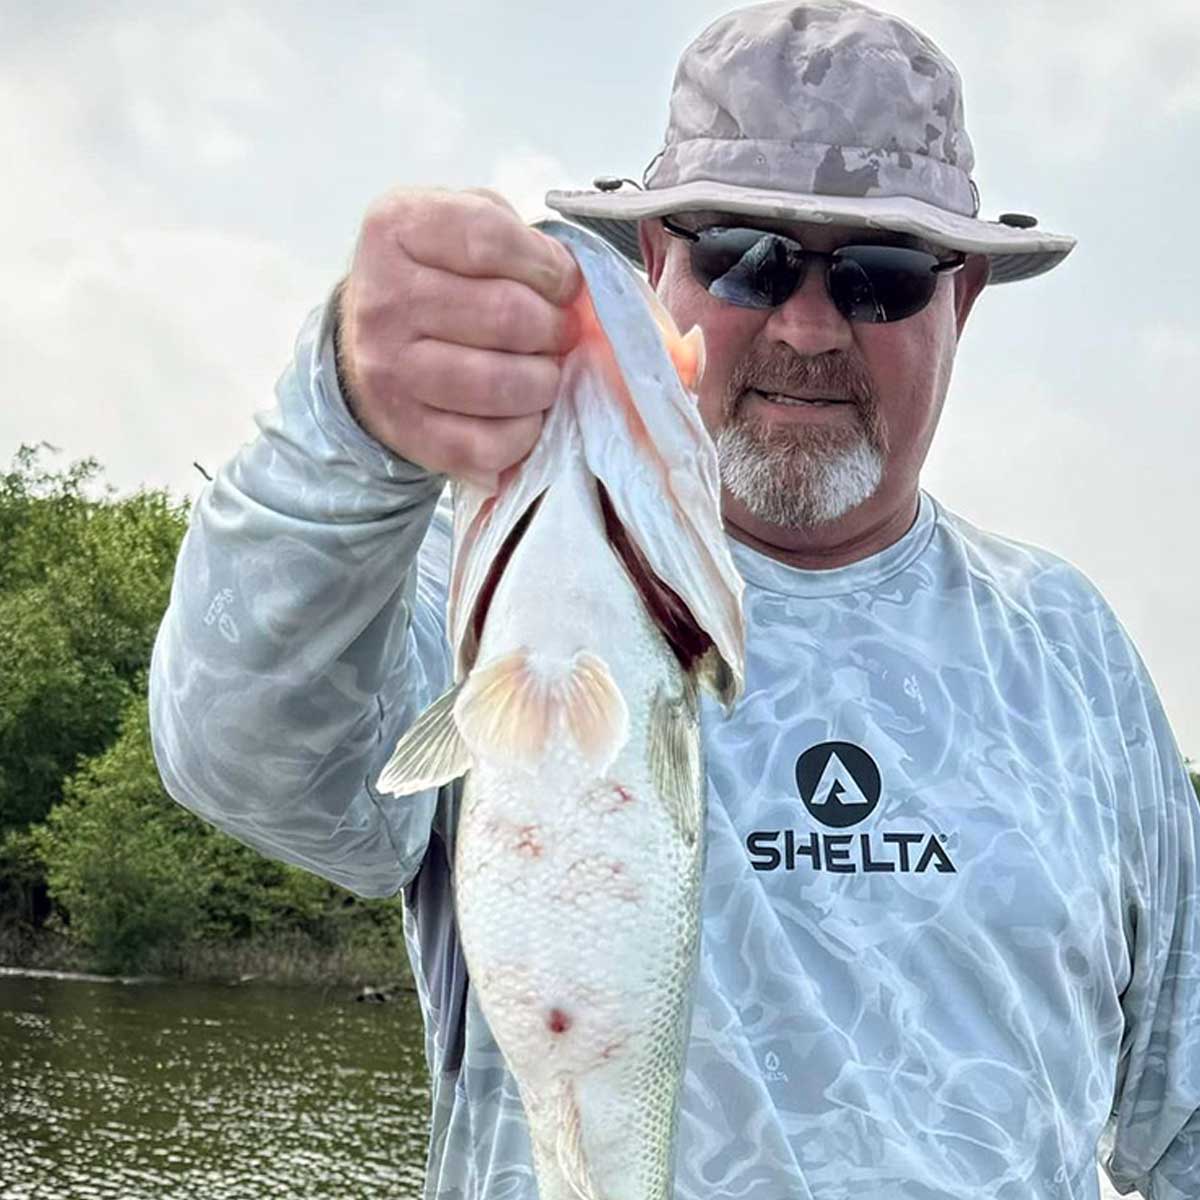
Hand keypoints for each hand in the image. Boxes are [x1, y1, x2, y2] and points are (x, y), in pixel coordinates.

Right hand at [335, 187, 581, 484]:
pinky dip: (522, 434)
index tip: (563, 284)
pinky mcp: (405, 430)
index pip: (490, 240)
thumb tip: (574, 290)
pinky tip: (524, 415)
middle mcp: (385, 300)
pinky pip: (485, 445)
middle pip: (506, 316)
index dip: (548, 265)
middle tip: (559, 334)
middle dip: (555, 328)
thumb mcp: (463, 224)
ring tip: (544, 373)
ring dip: (544, 382)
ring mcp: (389, 371)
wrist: (370, 340)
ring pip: (500, 384)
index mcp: (398, 229)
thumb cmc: (438, 275)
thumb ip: (518, 238)